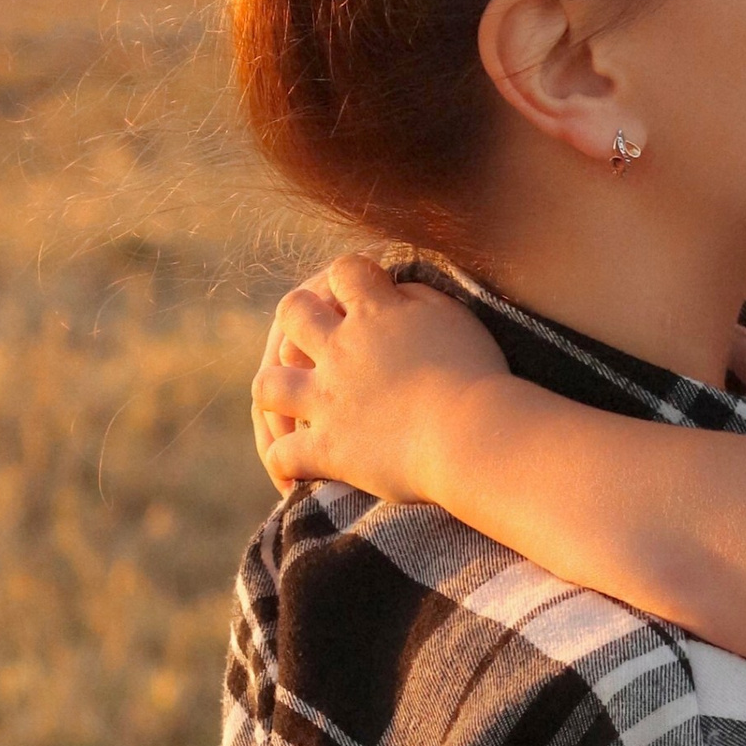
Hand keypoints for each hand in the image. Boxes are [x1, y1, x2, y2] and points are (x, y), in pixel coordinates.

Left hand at [249, 253, 508, 500]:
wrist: (472, 435)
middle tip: (316, 335)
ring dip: (276, 389)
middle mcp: (339, 349)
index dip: (351, 277)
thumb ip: (418, 297)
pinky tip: (297, 474)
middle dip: (298, 317)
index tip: (366, 288)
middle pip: (293, 312)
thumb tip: (395, 291)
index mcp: (374, 311)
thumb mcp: (454, 317)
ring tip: (291, 402)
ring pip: (269, 384)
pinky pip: (285, 455)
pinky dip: (285, 464)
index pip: (346, 271)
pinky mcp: (328, 448)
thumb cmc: (476, 375)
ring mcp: (326, 399)